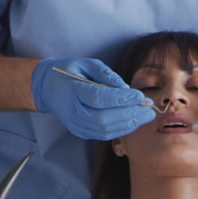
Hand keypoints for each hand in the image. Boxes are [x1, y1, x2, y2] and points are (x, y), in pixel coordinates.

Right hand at [30, 58, 155, 140]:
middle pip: (103, 119)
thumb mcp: (86, 64)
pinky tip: (133, 121)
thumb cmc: (69, 72)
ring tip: (145, 115)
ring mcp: (75, 124)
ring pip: (104, 130)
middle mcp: (72, 111)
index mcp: (71, 90)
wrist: (48, 89)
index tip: (140, 96)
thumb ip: (107, 75)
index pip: (98, 98)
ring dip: (128, 124)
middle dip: (129, 115)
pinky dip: (120, 129)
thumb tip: (127, 89)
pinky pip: (103, 134)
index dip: (120, 99)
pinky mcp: (80, 132)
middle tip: (149, 109)